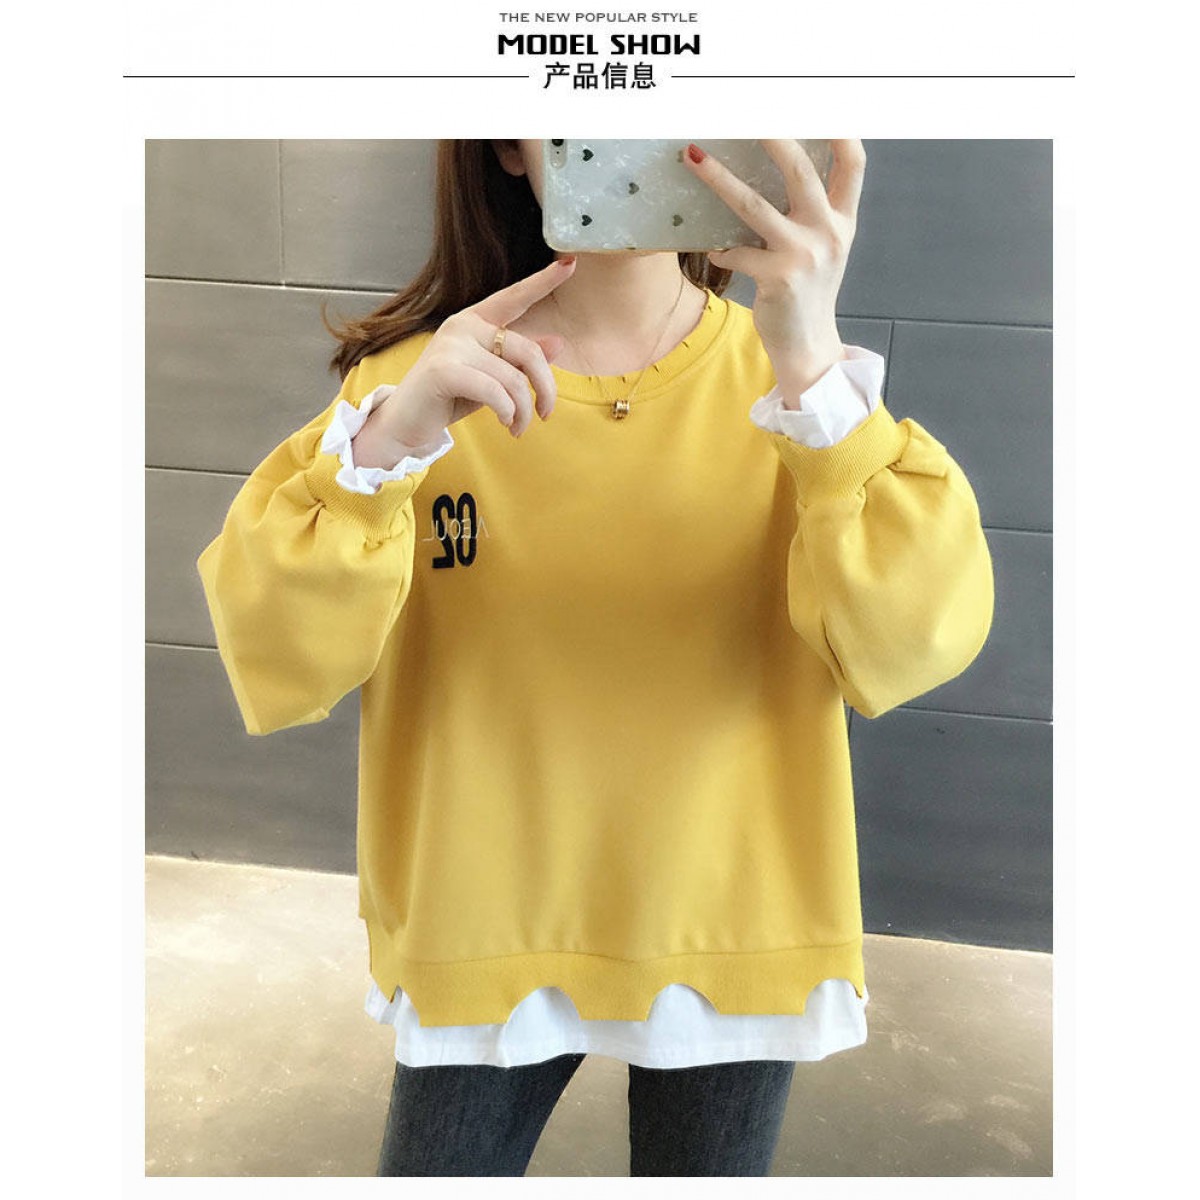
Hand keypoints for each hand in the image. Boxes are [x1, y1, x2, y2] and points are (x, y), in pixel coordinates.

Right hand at [352, 257, 575, 467]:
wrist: (404, 423)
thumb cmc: (448, 398)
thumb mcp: (491, 378)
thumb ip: (520, 361)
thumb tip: (558, 342)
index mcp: (475, 321)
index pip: (514, 297)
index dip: (542, 282)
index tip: (572, 264)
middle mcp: (463, 325)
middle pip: (527, 350)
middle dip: (545, 388)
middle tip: (545, 414)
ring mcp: (452, 345)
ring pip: (513, 378)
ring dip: (524, 410)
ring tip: (518, 427)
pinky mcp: (444, 370)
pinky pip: (495, 391)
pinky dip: (508, 412)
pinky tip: (507, 424)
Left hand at [683, 139, 865, 404]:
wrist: (809, 349)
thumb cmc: (808, 295)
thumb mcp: (823, 250)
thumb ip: (812, 214)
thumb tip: (777, 170)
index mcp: (842, 222)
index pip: (853, 164)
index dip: (839, 130)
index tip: (815, 102)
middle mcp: (827, 234)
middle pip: (799, 170)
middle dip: (771, 137)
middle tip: (742, 113)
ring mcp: (802, 256)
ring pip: (753, 205)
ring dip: (718, 178)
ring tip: (692, 156)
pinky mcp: (776, 278)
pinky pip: (735, 252)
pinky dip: (719, 249)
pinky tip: (712, 249)